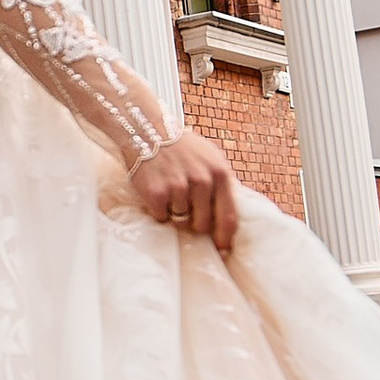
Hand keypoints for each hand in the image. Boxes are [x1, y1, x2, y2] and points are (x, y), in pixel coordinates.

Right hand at [129, 131, 240, 255]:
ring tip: (170, 191)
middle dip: (195, 224)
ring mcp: (178, 188)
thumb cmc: (183, 148)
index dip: (225, 238)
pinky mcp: (156, 194)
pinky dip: (158, 210)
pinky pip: (161, 217)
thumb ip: (223, 184)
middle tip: (186, 210)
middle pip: (202, 226)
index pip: (228, 217)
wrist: (149, 130)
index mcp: (220, 174)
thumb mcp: (212, 159)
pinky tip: (158, 191)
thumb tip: (231, 218)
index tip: (222, 248)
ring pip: (180, 222)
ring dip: (174, 213)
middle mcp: (202, 181)